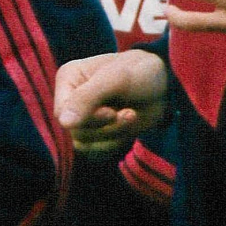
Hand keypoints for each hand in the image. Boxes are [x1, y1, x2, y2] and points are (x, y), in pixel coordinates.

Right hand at [54, 48, 168, 158]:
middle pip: (75, 132)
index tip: (112, 111)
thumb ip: (87, 98)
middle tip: (129, 113)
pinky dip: (114, 145)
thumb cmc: (140, 73)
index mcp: (68, 79)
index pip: (62, 113)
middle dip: (106, 127)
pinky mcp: (96, 133)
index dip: (88, 118)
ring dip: (113, 135)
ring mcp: (83, 118)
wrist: (164, 85)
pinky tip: (127, 129)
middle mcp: (71, 99)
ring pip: (84, 144)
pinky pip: (94, 153)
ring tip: (131, 116)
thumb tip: (64, 123)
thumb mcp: (115, 79)